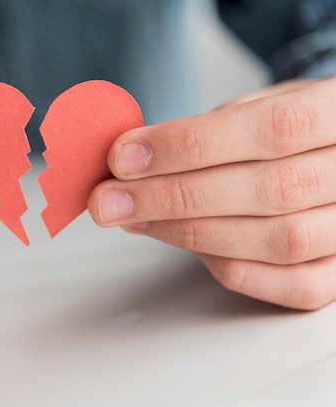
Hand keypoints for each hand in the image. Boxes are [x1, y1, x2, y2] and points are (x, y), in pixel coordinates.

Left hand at [89, 77, 335, 309]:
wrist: (334, 153)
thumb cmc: (288, 128)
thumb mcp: (260, 105)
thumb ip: (207, 131)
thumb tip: (132, 159)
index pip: (274, 129)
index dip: (191, 145)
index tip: (124, 156)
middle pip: (269, 191)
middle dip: (174, 196)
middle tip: (109, 198)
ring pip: (276, 241)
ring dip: (188, 231)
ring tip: (133, 217)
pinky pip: (289, 285)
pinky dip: (224, 265)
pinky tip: (180, 241)